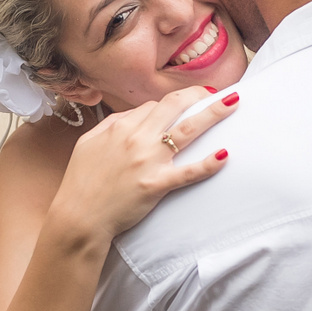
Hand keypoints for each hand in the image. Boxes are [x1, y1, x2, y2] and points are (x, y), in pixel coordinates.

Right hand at [50, 86, 238, 243]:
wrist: (79, 217)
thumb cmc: (81, 181)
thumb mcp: (89, 143)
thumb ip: (112, 124)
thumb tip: (134, 115)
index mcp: (121, 127)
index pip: (154, 106)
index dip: (173, 104)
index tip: (187, 105)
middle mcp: (137, 139)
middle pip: (174, 106)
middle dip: (198, 95)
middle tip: (217, 93)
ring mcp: (148, 161)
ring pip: (187, 130)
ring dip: (213, 114)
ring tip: (233, 103)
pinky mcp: (157, 185)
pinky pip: (188, 172)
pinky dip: (208, 163)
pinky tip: (225, 155)